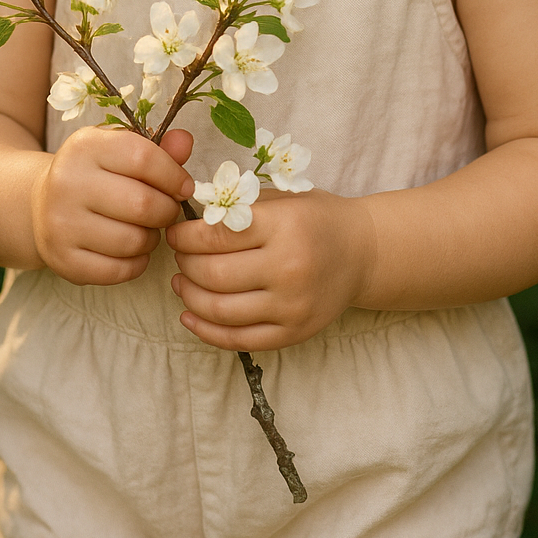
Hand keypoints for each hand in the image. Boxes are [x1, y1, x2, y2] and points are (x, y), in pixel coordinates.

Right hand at [31, 126, 193, 285]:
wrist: (40, 203)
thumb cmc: (94, 173)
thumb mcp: (119, 149)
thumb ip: (157, 147)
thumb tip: (185, 142)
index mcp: (84, 146)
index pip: (143, 158)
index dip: (173, 175)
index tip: (184, 186)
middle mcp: (67, 182)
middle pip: (142, 204)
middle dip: (167, 210)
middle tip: (168, 210)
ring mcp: (61, 223)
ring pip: (133, 241)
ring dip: (152, 238)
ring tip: (148, 229)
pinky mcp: (62, 259)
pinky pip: (119, 270)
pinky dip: (137, 263)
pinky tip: (134, 251)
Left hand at [166, 188, 375, 349]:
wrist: (362, 252)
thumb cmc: (316, 218)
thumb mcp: (283, 198)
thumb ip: (239, 206)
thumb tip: (189, 219)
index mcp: (283, 226)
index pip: (216, 235)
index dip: (185, 236)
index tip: (175, 233)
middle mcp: (288, 267)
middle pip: (214, 273)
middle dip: (184, 264)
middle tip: (178, 256)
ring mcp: (291, 305)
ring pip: (221, 309)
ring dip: (189, 297)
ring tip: (181, 282)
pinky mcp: (293, 332)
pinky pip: (238, 339)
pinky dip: (206, 330)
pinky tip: (190, 315)